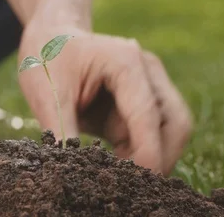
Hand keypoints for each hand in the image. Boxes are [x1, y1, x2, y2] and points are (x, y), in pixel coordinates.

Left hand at [18, 25, 192, 175]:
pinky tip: (117, 163)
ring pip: (170, 129)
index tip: (141, 180)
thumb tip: (72, 172)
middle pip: (176, 122)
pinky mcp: (143, 99)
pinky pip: (152, 131)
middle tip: (134, 184)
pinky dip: (140, 151)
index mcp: (125, 61)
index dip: (148, 152)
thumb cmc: (47, 59)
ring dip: (152, 155)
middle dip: (162, 157)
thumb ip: (63, 133)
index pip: (148, 113)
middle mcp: (147, 70)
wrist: (51, 39)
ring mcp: (149, 83)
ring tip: (118, 173)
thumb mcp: (47, 95)